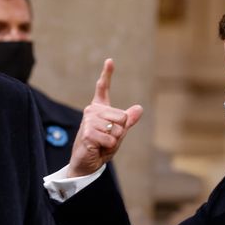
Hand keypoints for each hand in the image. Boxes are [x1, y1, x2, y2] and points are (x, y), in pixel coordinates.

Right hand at [68, 59, 142, 177]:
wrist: (86, 164)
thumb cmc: (101, 147)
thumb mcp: (118, 134)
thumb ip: (127, 122)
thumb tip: (139, 108)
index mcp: (99, 108)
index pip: (102, 88)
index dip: (107, 73)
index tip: (110, 60)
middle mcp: (92, 111)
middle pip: (122, 116)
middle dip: (120, 132)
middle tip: (107, 139)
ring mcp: (88, 121)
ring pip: (117, 128)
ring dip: (113, 141)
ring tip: (102, 144)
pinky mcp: (87, 133)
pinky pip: (110, 139)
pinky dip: (108, 147)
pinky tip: (98, 148)